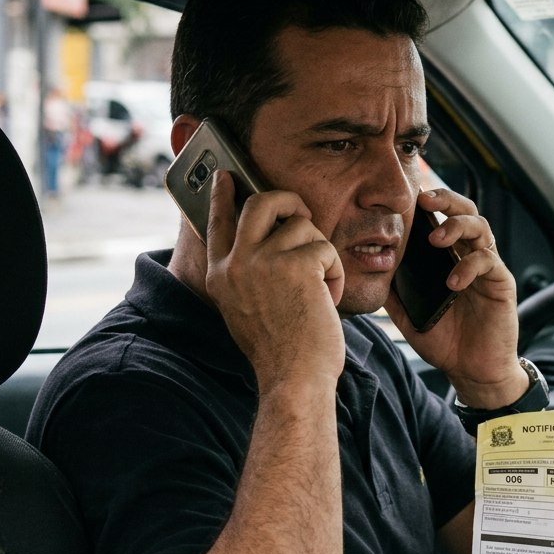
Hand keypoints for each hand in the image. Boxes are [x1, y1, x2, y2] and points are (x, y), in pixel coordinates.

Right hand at [205, 171, 345, 393]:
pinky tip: (329, 298)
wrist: (294, 378)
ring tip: (321, 287)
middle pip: (260, 203)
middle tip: (303, 214)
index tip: (226, 176)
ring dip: (321, 252)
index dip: (223, 196)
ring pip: (302, 225)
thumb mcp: (245, 309)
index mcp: (219, 276)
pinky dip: (335, 273)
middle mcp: (235, 264)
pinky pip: (325, 248)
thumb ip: (247, 275)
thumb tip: (264, 242)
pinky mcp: (296, 264)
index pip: (217, 223)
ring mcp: (263, 261)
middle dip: (288, 201)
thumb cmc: (280, 351)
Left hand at [384, 188, 528, 408]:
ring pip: (481, 228)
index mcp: (450, 258)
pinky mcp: (501, 283)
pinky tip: (452, 281)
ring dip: (457, 226)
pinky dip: (469, 266)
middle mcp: (470, 256)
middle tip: (424, 200)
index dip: (429, 202)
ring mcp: (488, 268)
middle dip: (446, 199)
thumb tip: (367, 274)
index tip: (407, 197)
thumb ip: (393, 293)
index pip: (443, 218)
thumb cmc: (446, 342)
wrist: (472, 372)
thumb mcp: (409, 315)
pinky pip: (488, 262)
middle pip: (466, 211)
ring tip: (436, 239)